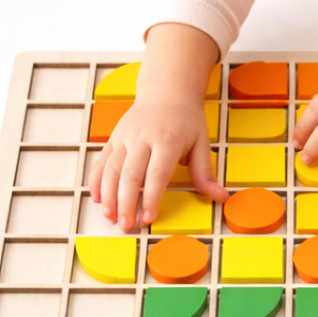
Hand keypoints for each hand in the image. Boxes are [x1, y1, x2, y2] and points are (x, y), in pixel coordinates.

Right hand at [88, 23, 228, 229]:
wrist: (166, 91)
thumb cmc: (186, 119)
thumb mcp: (202, 142)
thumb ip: (205, 172)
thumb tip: (221, 197)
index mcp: (167, 140)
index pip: (156, 174)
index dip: (151, 198)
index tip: (148, 218)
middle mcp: (142, 139)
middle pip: (130, 175)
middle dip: (126, 203)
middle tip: (126, 226)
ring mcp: (125, 137)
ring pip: (111, 169)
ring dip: (108, 195)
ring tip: (110, 217)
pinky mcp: (113, 138)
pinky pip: (101, 161)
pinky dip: (96, 181)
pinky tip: (97, 199)